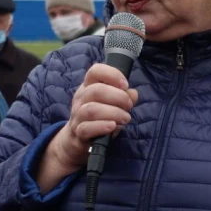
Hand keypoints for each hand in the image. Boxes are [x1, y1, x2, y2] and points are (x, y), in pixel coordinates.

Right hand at [37, 64, 137, 190]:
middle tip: (129, 106)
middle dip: (118, 97)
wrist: (76, 140)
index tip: (125, 85)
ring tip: (125, 118)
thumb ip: (123, 97)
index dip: (112, 74)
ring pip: (91, 109)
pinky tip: (112, 126)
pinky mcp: (78, 133)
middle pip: (96, 90)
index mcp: (88, 87)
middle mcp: (81, 98)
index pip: (95, 71)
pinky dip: (102, 126)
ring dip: (113, 113)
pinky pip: (86, 128)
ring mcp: (77, 116)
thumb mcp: (112, 105)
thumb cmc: (98, 118)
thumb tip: (133, 93)